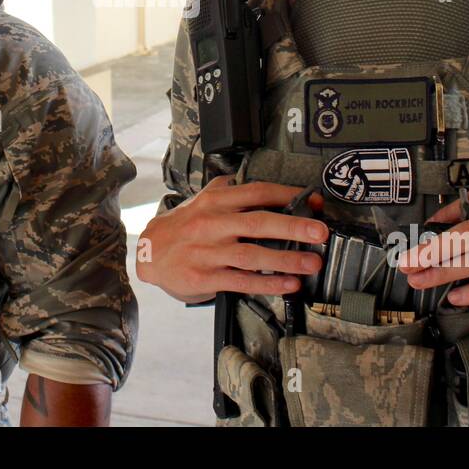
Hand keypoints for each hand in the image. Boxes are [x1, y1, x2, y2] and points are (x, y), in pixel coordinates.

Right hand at [136, 177, 329, 303]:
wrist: (148, 252)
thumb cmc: (181, 226)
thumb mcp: (201, 199)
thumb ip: (228, 189)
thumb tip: (258, 183)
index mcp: (216, 201)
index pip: (257, 193)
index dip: (288, 196)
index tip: (314, 202)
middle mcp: (213, 224)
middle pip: (258, 222)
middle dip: (293, 226)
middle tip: (320, 231)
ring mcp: (208, 252)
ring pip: (252, 255)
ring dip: (286, 259)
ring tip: (312, 263)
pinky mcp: (205, 277)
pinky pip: (241, 281)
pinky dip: (267, 283)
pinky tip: (288, 284)